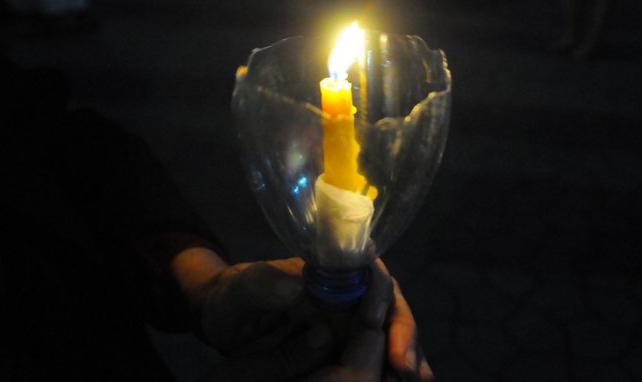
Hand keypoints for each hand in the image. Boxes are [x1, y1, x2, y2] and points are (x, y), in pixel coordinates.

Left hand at [169, 248, 431, 380]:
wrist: (223, 322)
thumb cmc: (232, 296)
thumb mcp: (240, 288)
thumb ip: (264, 284)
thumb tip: (297, 287)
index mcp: (328, 272)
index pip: (367, 272)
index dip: (379, 293)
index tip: (373, 321)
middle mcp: (346, 295)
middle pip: (388, 308)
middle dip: (403, 335)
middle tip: (407, 367)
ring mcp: (348, 325)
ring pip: (388, 337)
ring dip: (407, 358)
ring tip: (418, 381)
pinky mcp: (344, 351)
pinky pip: (374, 361)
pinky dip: (389, 373)